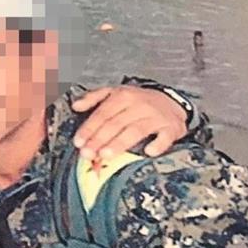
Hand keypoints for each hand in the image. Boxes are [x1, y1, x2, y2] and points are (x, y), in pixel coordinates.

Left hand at [72, 86, 188, 159]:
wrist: (171, 101)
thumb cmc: (137, 102)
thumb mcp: (115, 93)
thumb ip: (94, 98)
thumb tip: (75, 106)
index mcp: (123, 96)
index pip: (103, 113)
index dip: (89, 128)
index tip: (78, 142)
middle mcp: (139, 105)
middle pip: (116, 123)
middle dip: (99, 139)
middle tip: (87, 154)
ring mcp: (156, 116)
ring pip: (136, 130)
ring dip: (120, 143)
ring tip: (105, 154)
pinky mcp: (171, 128)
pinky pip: (165, 137)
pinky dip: (158, 144)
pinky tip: (148, 152)